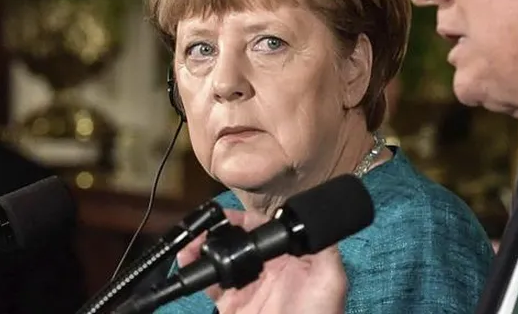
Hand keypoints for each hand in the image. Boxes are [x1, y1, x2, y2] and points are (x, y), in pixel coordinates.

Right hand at [176, 208, 346, 313]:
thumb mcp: (331, 279)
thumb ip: (325, 248)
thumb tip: (313, 220)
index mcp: (290, 257)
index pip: (264, 230)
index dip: (244, 219)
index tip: (226, 214)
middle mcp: (267, 268)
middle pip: (238, 242)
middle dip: (217, 230)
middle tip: (201, 227)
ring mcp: (247, 286)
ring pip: (221, 259)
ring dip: (203, 247)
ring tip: (190, 243)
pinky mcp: (231, 304)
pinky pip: (210, 284)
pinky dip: (195, 272)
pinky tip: (186, 261)